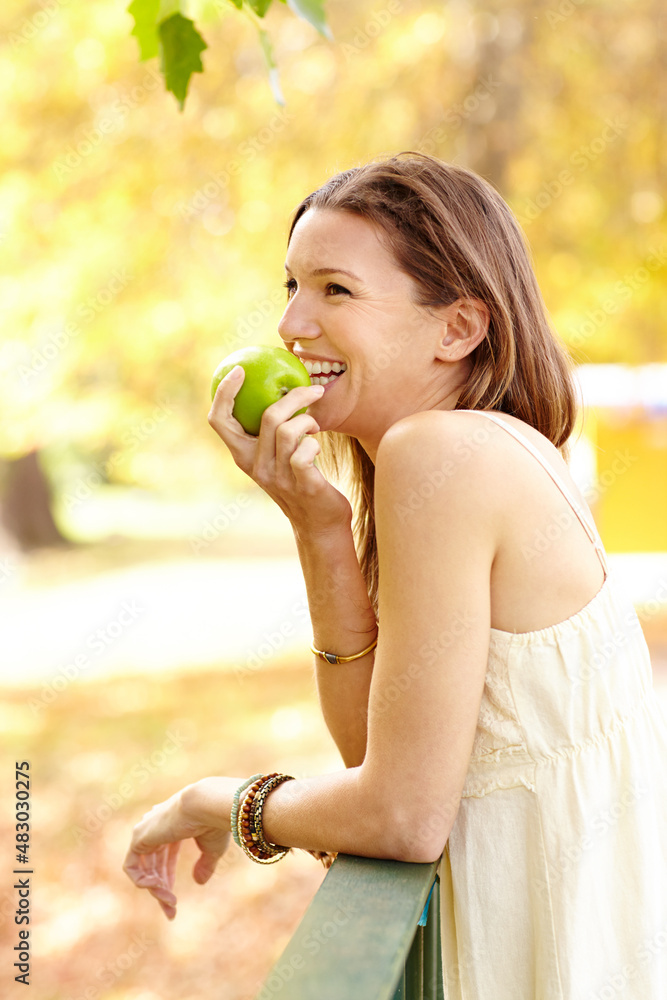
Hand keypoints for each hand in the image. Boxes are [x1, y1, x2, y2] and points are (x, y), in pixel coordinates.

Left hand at [122, 778, 237, 919]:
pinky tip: (157, 887)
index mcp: (173, 826)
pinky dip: (141, 881)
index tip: (174, 904)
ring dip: (156, 890)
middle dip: (161, 891)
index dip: (167, 881)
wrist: (206, 806)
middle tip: (171, 911)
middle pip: (153, 867)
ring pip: (144, 870)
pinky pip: (130, 867)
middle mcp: (157, 827)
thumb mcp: (211, 849)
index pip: (164, 857)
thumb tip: (199, 883)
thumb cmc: (213, 823)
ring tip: (171, 901)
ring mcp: (146, 831)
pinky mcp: (138, 838)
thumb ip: (204, 864)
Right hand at [208, 368, 352, 535]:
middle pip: (266, 417)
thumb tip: (279, 387)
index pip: (219, 421)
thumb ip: (272, 431)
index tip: (239, 369)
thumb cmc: (301, 480)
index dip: (224, 393)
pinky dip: (314, 442)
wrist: (318, 524)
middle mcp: (255, 466)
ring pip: (288, 431)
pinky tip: (317, 446)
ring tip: (316, 426)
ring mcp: (277, 477)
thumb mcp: (278, 456)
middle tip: (312, 389)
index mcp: (243, 455)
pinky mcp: (302, 485)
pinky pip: (305, 452)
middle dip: (293, 396)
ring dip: (309, 421)